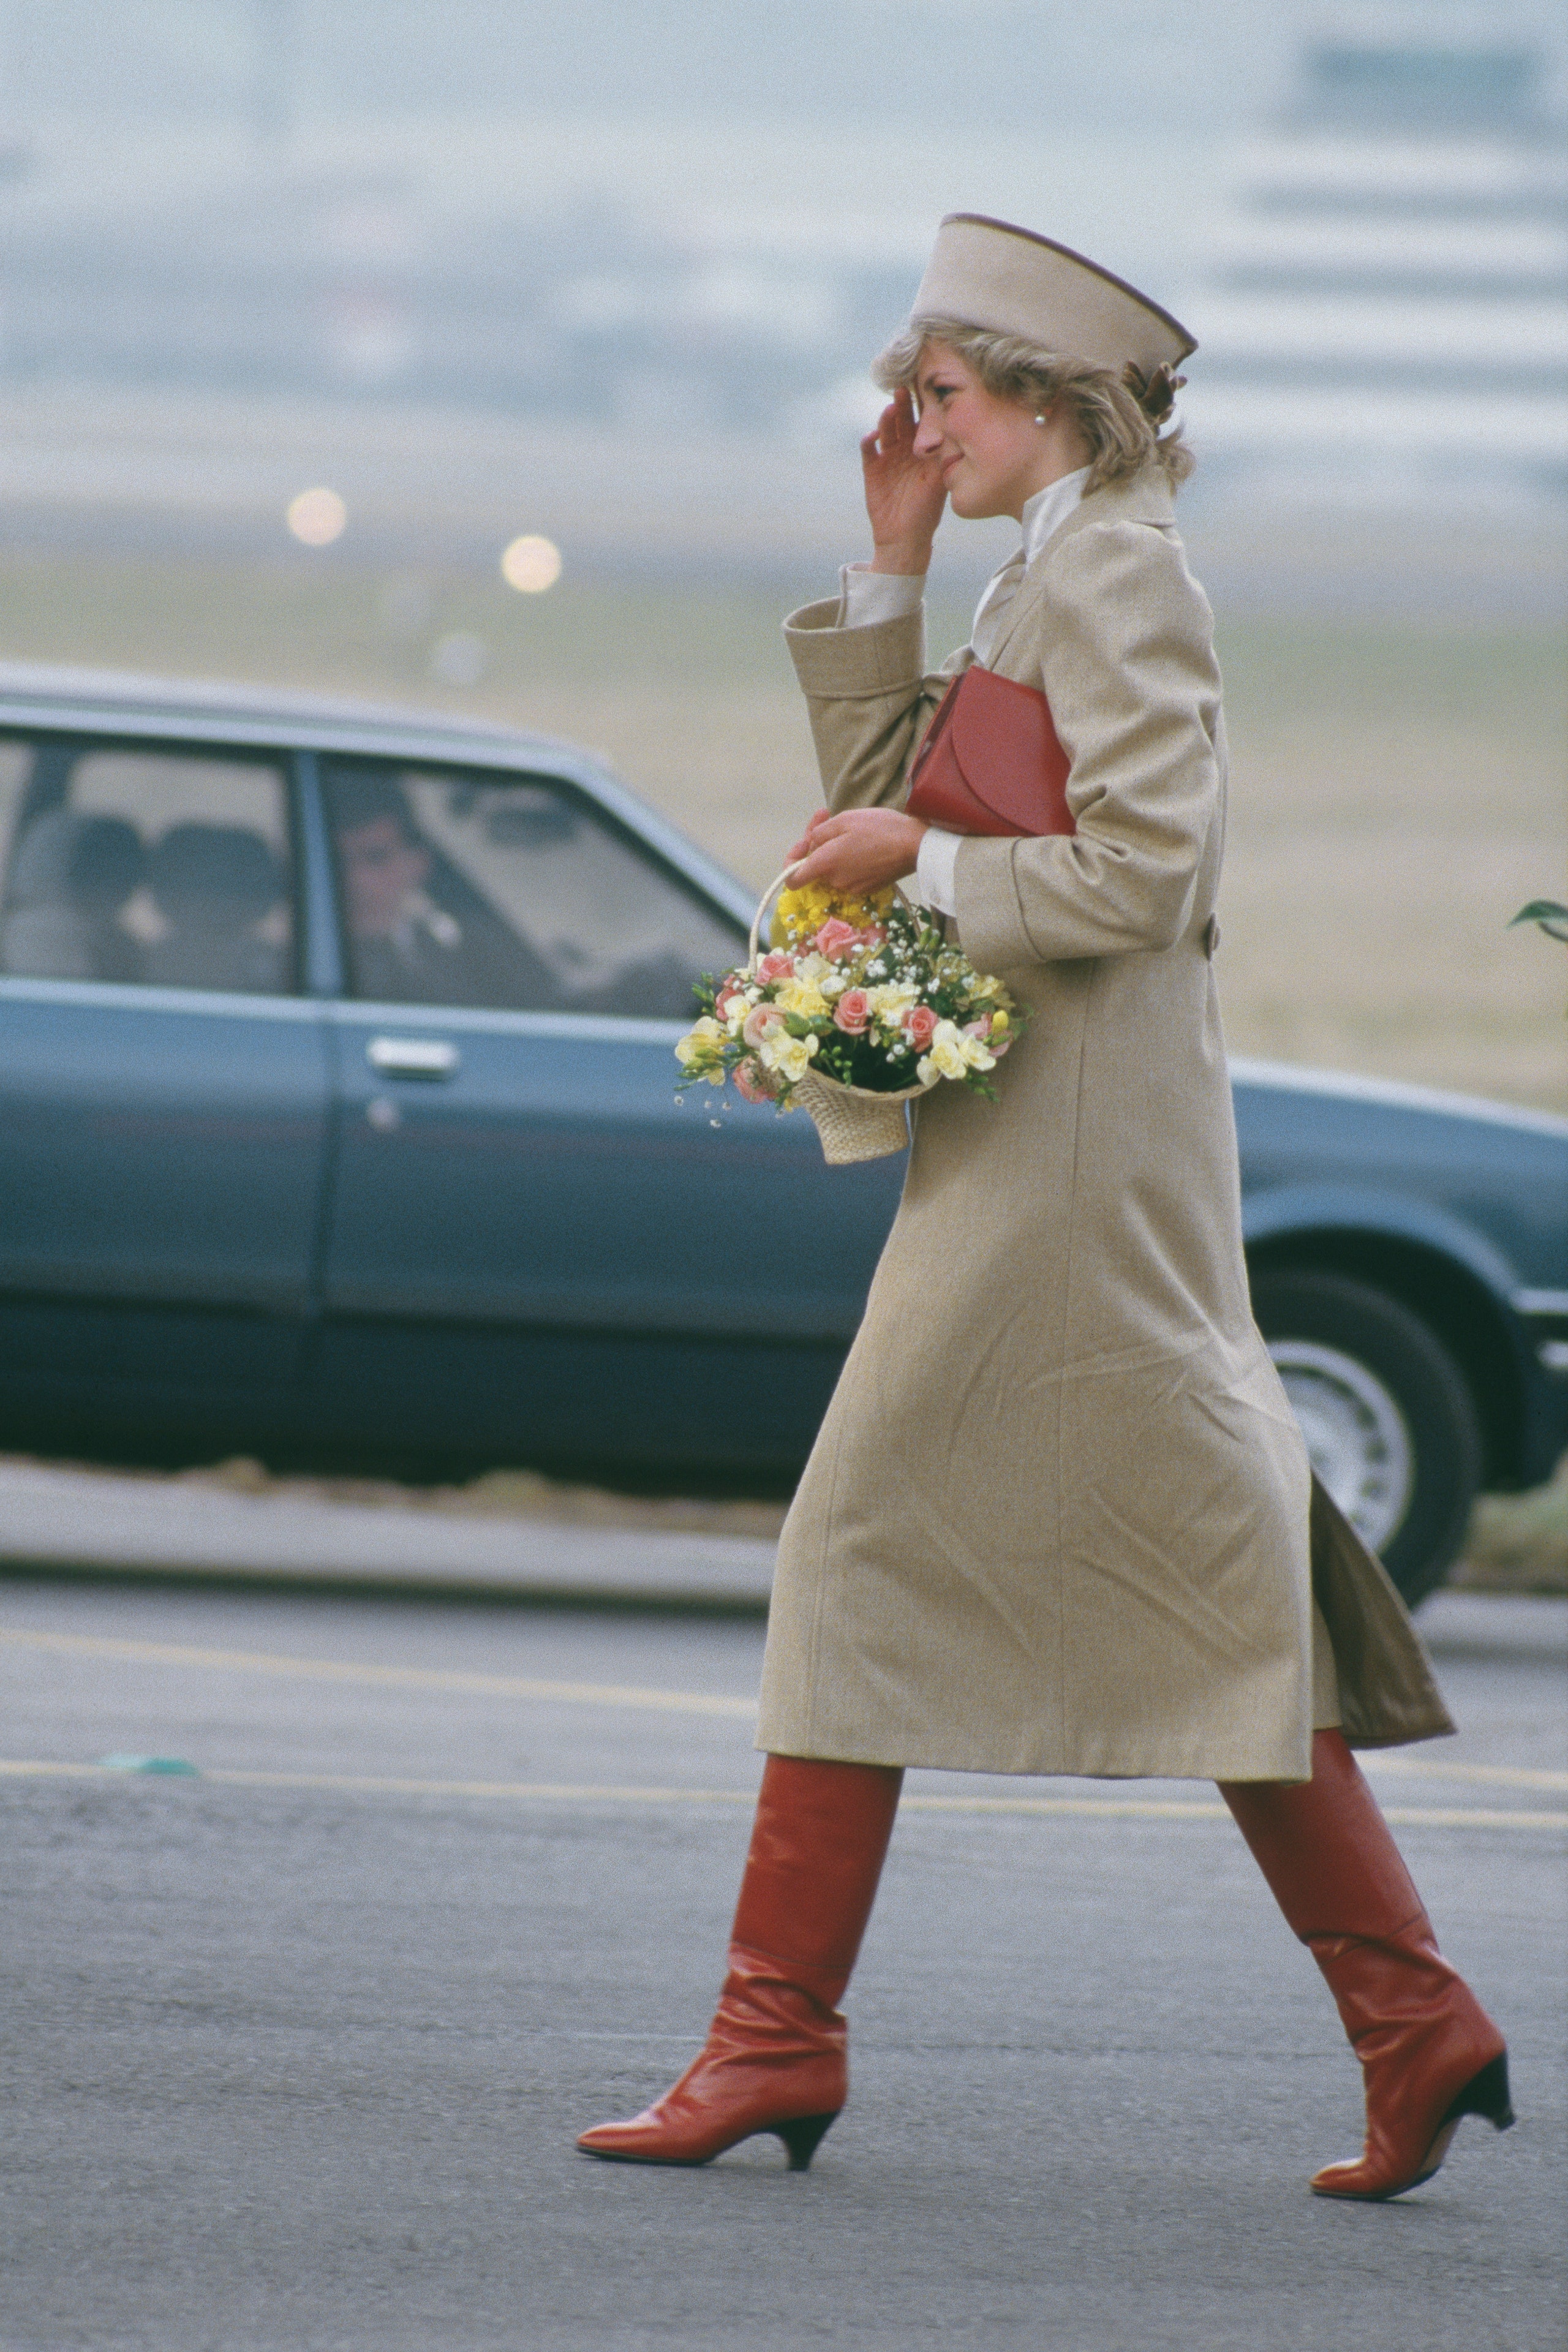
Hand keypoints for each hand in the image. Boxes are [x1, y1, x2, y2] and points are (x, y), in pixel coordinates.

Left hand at [784, 806, 927, 893]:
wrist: (916, 846)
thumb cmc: (880, 829)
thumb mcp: (843, 820)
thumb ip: (818, 834)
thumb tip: (809, 846)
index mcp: (825, 865)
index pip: (792, 880)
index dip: (791, 862)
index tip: (803, 844)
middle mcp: (836, 882)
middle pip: (815, 867)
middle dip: (817, 843)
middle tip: (826, 816)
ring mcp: (852, 888)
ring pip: (833, 869)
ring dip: (835, 848)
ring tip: (849, 825)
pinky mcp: (868, 888)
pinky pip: (850, 873)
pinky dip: (850, 859)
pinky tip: (864, 841)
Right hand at [861, 388, 944, 573]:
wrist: (907, 537)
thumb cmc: (928, 509)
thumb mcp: (941, 480)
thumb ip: (944, 456)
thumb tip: (956, 431)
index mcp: (923, 447)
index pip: (923, 419)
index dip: (923, 403)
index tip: (925, 385)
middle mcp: (905, 447)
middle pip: (903, 419)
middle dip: (903, 403)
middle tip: (903, 389)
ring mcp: (887, 456)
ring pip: (885, 430)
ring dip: (887, 419)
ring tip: (891, 410)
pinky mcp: (872, 468)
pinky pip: (868, 450)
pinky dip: (868, 441)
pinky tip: (871, 437)